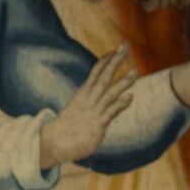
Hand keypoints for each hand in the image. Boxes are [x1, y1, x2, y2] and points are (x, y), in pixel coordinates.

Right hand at [40, 46, 136, 168]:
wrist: (54, 142)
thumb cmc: (68, 126)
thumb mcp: (78, 108)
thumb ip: (90, 100)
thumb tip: (96, 94)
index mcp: (83, 93)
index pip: (95, 72)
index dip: (106, 60)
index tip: (116, 49)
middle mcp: (87, 99)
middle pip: (103, 76)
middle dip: (114, 61)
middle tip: (124, 47)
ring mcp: (92, 110)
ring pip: (109, 92)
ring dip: (122, 82)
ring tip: (135, 72)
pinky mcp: (97, 124)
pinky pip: (110, 112)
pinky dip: (120, 104)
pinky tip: (130, 98)